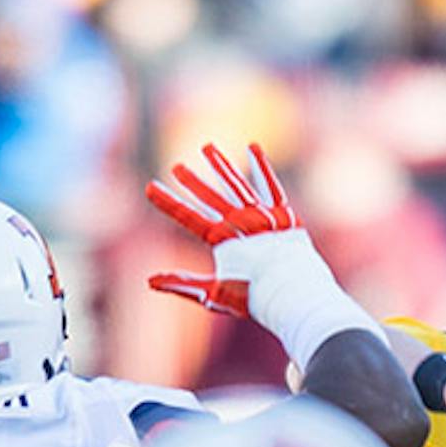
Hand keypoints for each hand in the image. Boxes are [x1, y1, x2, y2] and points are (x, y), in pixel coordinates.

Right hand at [146, 142, 326, 322]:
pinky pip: (271, 186)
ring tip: (207, 147)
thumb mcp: (214, 294)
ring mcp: (263, 217)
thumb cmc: (254, 298)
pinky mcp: (283, 215)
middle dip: (192, 182)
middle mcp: (241, 223)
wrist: (295, 295)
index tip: (150, 187)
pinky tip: (252, 147)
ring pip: (238, 186)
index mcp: (223, 240)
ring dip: (221, 167)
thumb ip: (183, 284)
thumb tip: (150, 281)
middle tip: (177, 167)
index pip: (188, 216)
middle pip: (211, 198)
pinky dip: (261, 167)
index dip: (168, 202)